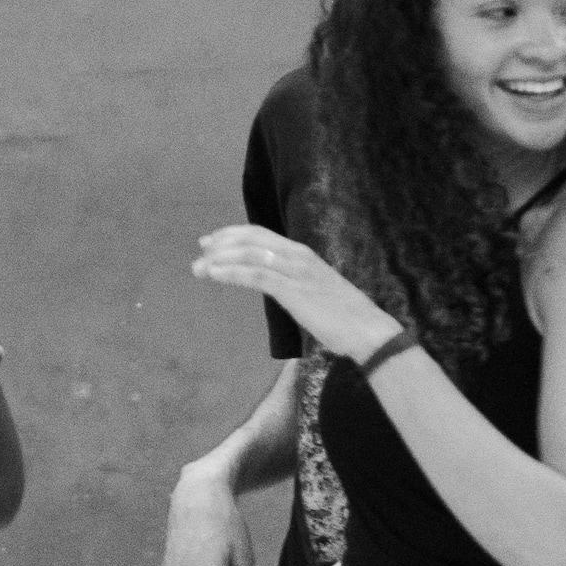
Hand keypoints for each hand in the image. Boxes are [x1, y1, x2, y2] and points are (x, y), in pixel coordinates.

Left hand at [190, 224, 399, 359]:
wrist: (367, 330)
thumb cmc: (344, 317)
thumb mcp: (315, 291)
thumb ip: (294, 283)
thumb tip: (273, 285)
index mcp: (303, 254)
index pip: (261, 235)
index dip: (234, 235)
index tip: (213, 241)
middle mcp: (297, 255)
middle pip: (251, 239)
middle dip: (222, 243)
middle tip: (200, 251)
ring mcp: (295, 271)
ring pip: (249, 255)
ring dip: (220, 260)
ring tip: (198, 268)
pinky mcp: (293, 290)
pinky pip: (255, 275)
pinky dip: (231, 273)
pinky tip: (214, 275)